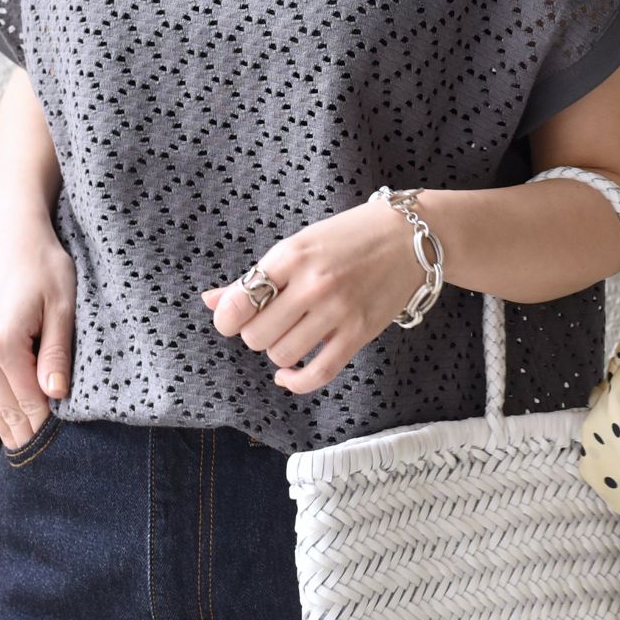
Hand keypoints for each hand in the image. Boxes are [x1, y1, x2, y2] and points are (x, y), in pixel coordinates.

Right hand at [0, 213, 76, 449]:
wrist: (12, 241)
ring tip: (25, 444)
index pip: (27, 400)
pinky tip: (5, 416)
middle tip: (43, 457)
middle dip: (25, 431)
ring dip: (5, 422)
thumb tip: (55, 396)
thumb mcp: (63, 308)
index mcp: (3, 343)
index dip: (44, 424)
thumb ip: (57, 354)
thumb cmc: (46, 269)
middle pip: (4, 406)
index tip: (59, 446)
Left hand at [199, 198, 424, 394]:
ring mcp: (338, 311)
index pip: (241, 300)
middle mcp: (314, 284)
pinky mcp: (359, 333)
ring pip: (281, 354)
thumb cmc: (348, 238)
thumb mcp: (298, 245)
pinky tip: (288, 374)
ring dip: (276, 351)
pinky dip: (295, 381)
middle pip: (256, 334)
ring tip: (288, 334)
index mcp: (292, 254)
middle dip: (255, 333)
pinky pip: (317, 373)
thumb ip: (255, 277)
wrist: (409, 238)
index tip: (233, 318)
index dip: (227, 317)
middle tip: (269, 321)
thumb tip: (210, 301)